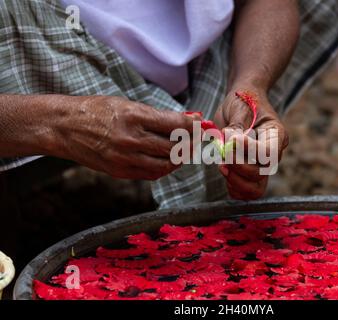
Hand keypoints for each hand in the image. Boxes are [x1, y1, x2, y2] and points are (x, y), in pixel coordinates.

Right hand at [52, 96, 193, 179]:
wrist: (63, 127)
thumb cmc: (95, 110)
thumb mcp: (127, 104)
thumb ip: (157, 115)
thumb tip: (186, 120)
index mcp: (134, 117)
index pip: (176, 125)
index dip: (194, 126)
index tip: (202, 125)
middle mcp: (131, 139)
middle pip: (175, 148)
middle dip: (190, 143)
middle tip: (196, 139)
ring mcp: (125, 158)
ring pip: (166, 164)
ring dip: (180, 158)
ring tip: (184, 150)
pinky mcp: (120, 172)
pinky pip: (151, 174)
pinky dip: (164, 168)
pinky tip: (167, 160)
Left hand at [214, 88, 288, 199]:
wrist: (240, 103)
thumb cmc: (243, 101)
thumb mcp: (239, 107)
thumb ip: (236, 127)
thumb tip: (231, 142)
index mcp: (276, 135)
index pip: (269, 153)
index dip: (249, 151)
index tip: (232, 140)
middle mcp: (272, 154)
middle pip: (261, 173)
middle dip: (238, 166)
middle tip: (223, 152)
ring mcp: (261, 165)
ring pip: (255, 188)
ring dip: (235, 181)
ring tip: (221, 165)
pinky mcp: (249, 172)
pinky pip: (245, 192)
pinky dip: (234, 188)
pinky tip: (225, 172)